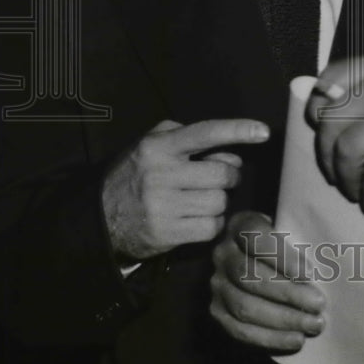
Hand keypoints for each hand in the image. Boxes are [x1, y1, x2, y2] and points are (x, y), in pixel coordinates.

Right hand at [102, 118, 268, 261]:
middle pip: (222, 173)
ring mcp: (163, 206)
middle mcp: (160, 174)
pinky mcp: (166, 233)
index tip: (263, 131)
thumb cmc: (136, 175)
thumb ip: (185, 136)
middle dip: (229, 176)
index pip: (204, 133)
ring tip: (202, 200)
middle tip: (220, 179)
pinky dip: (212, 223)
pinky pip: (211, 226)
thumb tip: (228, 148)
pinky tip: (198, 219)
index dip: (236, 130)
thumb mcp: (150, 145)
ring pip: (220, 201)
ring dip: (219, 201)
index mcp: (158, 147)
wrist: (101, 218)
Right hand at [210, 210, 324, 353]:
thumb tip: (323, 264)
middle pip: (249, 276)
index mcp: (240, 225)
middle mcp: (222, 254)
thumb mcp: (288, 229)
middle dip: (287, 293)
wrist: (255, 260)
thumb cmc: (282, 243)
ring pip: (244, 306)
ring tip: (313, 324)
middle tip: (319, 304)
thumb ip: (299, 239)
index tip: (310, 273)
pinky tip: (296, 339)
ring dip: (282, 319)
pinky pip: (239, 331)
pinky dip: (270, 338)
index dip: (282, 257)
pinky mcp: (217, 312)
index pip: (256, 238)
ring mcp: (216, 284)